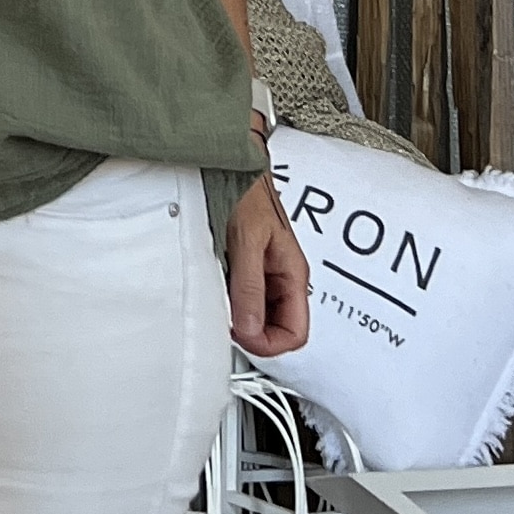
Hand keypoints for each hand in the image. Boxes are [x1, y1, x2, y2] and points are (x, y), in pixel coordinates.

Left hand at [226, 175, 309, 356]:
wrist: (235, 168)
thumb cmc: (249, 193)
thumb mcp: (247, 241)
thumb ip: (249, 286)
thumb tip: (249, 328)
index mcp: (293, 274)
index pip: (295, 332)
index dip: (269, 344)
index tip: (243, 338)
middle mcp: (283, 277)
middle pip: (278, 329)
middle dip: (254, 334)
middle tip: (228, 326)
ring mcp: (266, 274)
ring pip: (260, 316)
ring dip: (241, 318)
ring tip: (221, 307)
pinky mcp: (249, 267)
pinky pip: (244, 298)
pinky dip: (231, 302)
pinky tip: (217, 292)